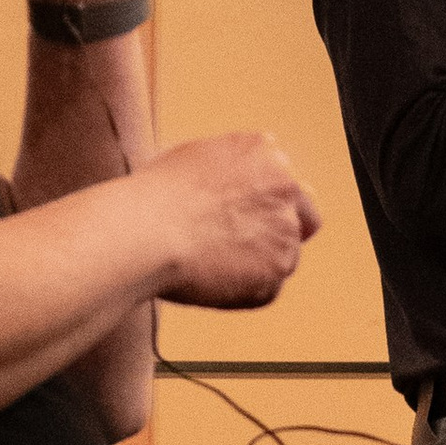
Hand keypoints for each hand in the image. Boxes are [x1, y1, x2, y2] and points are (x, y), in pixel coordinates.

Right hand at [137, 132, 321, 307]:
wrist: (145, 232)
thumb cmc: (153, 197)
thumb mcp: (194, 158)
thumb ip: (230, 168)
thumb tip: (237, 182)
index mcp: (263, 152)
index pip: (285, 182)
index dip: (266, 205)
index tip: (245, 220)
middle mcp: (284, 185)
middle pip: (301, 217)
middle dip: (279, 233)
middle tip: (241, 250)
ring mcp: (285, 227)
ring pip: (283, 256)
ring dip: (257, 264)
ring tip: (210, 264)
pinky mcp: (279, 267)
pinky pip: (266, 288)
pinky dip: (245, 292)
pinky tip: (211, 281)